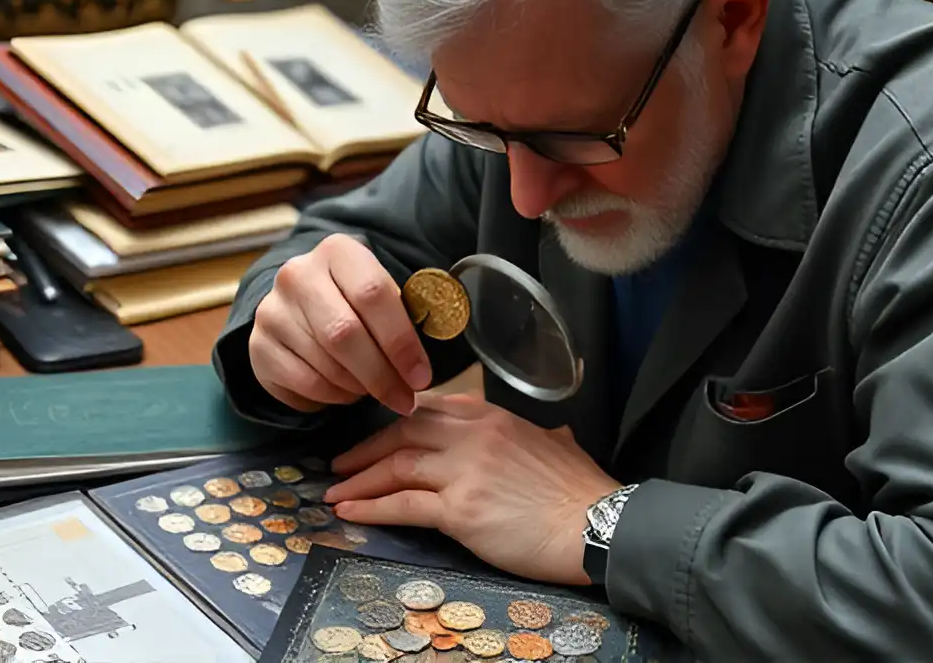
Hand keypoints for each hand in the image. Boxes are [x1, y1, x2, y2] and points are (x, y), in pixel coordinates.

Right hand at [249, 234, 430, 415]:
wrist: (298, 306)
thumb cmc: (355, 303)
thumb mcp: (382, 295)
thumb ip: (405, 317)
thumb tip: (423, 365)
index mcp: (338, 251)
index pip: (373, 294)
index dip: (401, 341)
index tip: (421, 376)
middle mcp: (298, 274)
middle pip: (344, 334)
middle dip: (381, 375)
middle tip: (404, 399)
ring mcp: (273, 310)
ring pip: (325, 364)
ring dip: (357, 388)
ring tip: (373, 388)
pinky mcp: (258, 345)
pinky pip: (303, 383)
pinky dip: (331, 397)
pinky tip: (344, 391)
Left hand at [324, 393, 621, 584]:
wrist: (597, 525)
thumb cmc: (581, 491)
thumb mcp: (555, 444)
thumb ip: (532, 437)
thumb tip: (546, 436)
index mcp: (492, 417)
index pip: (429, 409)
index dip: (395, 421)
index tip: (376, 434)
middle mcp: (473, 436)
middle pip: (403, 431)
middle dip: (366, 448)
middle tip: (342, 462)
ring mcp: (464, 472)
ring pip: (396, 466)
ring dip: (360, 479)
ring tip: (335, 490)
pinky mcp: (460, 510)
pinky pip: (404, 505)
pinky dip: (372, 507)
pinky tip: (351, 511)